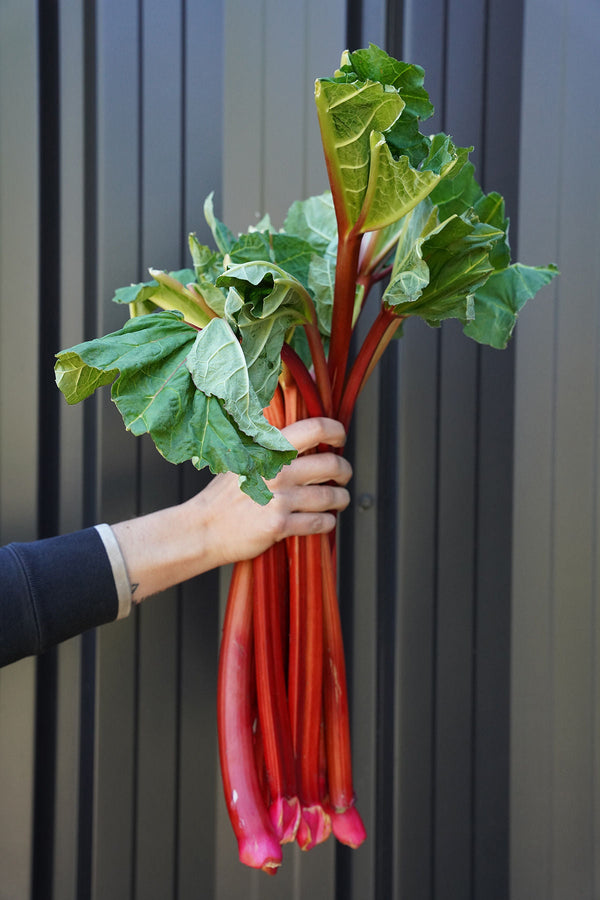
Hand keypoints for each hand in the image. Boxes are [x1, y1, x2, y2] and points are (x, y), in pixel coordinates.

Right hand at [189, 417, 351, 568]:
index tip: (340, 438)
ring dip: (341, 499)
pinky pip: (319, 522)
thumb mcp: (241, 458)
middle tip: (343, 475)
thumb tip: (298, 433)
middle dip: (344, 471)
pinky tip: (325, 520)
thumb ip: (269, 445)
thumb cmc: (223, 495)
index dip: (336, 431)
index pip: (315, 428)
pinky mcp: (279, 526)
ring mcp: (279, 499)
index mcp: (269, 449)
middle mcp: (277, 471)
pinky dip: (328, 522)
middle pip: (331, 464)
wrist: (204, 528)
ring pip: (330, 497)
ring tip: (339, 500)